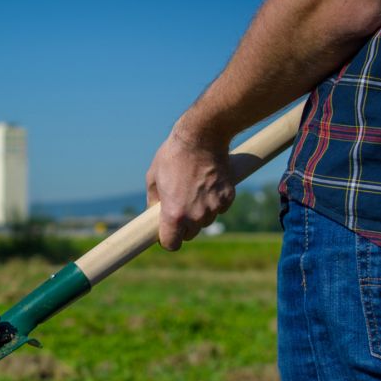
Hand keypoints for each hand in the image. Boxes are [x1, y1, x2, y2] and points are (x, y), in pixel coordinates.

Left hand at [146, 121, 234, 250]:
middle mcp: (195, 216)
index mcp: (174, 214)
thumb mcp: (153, 178)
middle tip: (179, 206)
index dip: (167, 240)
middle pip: (190, 234)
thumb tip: (154, 213)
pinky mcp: (228, 198)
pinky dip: (214, 202)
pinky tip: (207, 184)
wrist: (202, 136)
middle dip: (184, 226)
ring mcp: (213, 208)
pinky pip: (219, 209)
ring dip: (199, 213)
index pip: (171, 245)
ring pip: (205, 221)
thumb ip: (153, 201)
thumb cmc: (173, 156)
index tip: (166, 232)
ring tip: (193, 190)